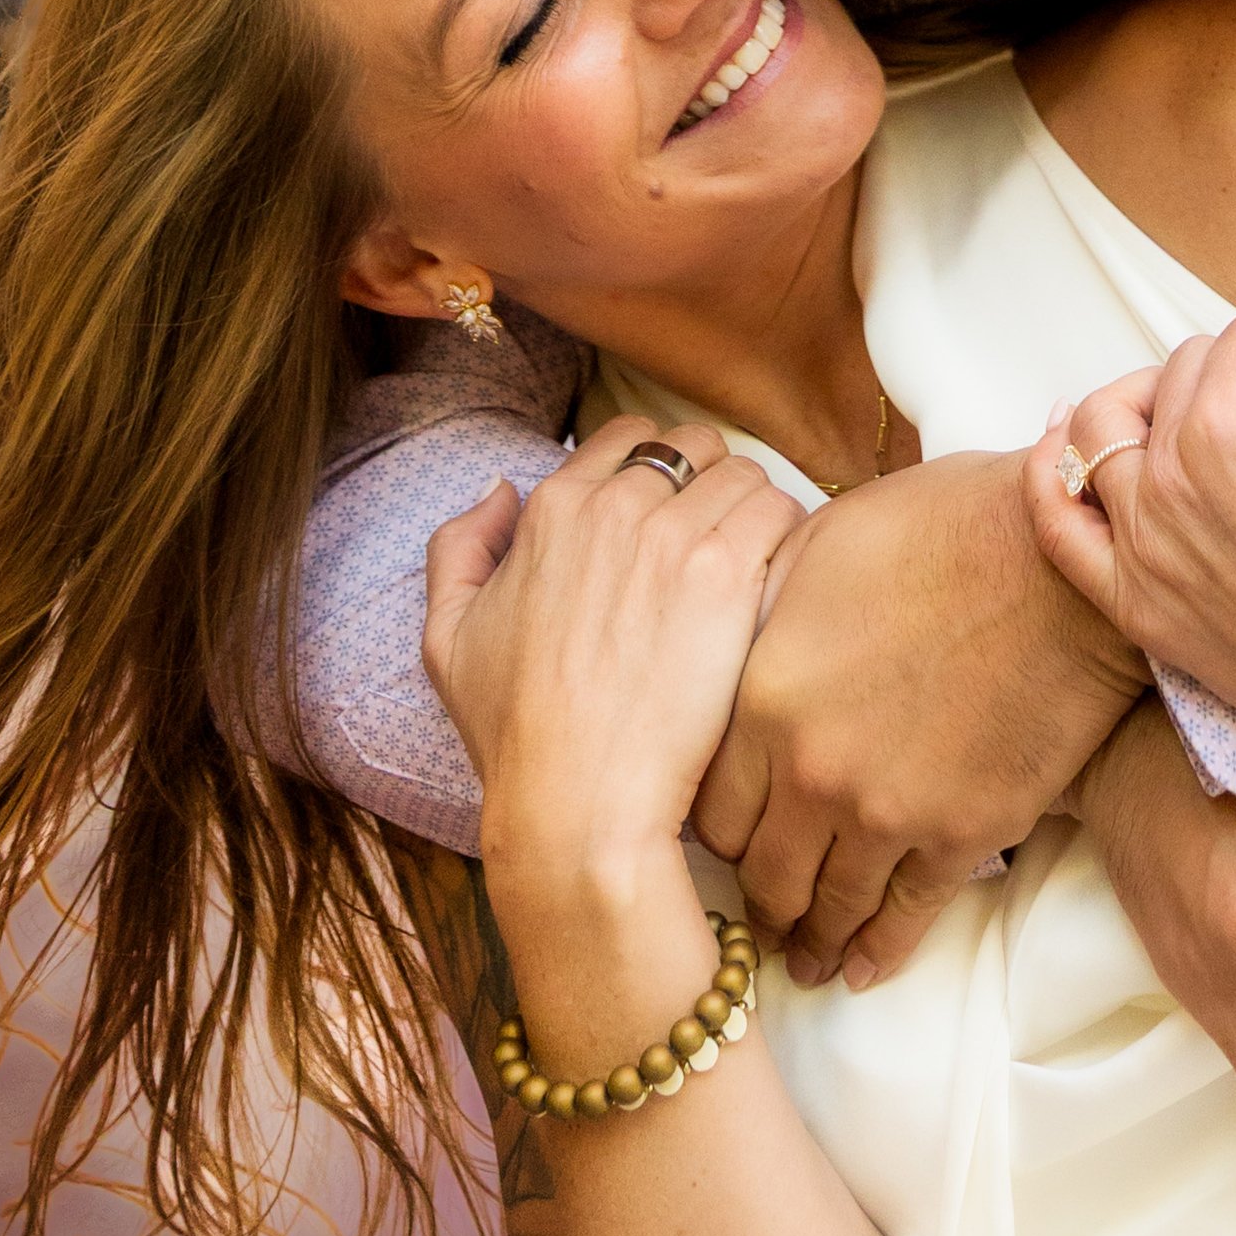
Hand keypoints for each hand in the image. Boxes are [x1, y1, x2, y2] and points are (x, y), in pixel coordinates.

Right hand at [423, 419, 804, 889]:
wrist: (577, 799)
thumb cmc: (514, 733)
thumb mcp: (447, 637)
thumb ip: (459, 548)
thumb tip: (500, 490)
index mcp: (551, 509)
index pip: (630, 435)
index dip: (660, 468)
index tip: (676, 513)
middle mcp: (613, 507)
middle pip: (697, 445)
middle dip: (713, 482)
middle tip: (722, 540)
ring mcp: (672, 537)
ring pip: (746, 473)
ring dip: (755, 511)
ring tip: (757, 566)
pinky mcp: (726, 576)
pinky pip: (781, 514)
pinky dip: (788, 540)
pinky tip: (777, 588)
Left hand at [688, 451, 1148, 991]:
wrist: (1063, 561)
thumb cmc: (946, 528)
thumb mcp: (820, 546)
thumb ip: (766, 612)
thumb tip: (734, 634)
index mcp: (764, 698)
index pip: (708, 810)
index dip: (711, 835)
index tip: (725, 843)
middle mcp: (813, 772)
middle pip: (762, 874)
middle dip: (757, 902)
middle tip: (758, 917)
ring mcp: (890, 812)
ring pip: (829, 908)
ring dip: (813, 942)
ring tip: (806, 960)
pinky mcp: (964, 834)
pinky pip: (908, 916)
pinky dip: (881, 951)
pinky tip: (864, 968)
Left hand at [1024, 269, 1235, 782]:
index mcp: (1230, 427)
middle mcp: (1167, 479)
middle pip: (1177, 373)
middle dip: (1234, 376)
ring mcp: (1138, 543)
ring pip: (1101, 425)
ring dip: (1144, 402)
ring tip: (1190, 417)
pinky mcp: (1129, 600)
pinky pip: (1054, 521)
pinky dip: (1051, 469)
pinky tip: (1066, 437)